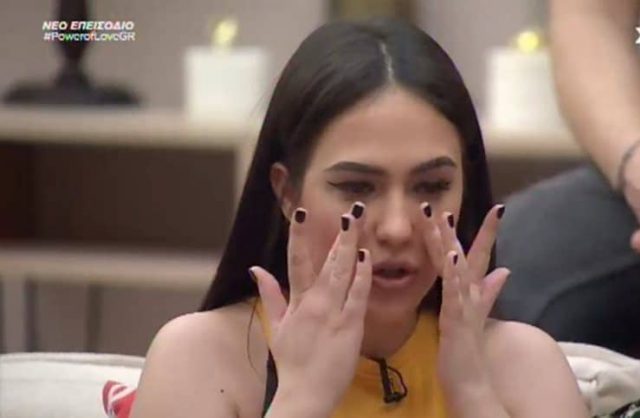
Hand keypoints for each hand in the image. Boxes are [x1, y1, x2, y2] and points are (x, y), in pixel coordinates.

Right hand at [251, 204, 371, 415]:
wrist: (305, 394)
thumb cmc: (293, 362)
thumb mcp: (278, 326)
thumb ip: (271, 295)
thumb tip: (256, 269)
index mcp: (296, 302)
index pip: (295, 261)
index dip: (298, 236)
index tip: (301, 212)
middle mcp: (313, 304)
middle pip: (325, 262)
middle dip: (338, 235)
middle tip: (349, 210)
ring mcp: (332, 314)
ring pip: (342, 274)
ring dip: (350, 246)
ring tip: (357, 223)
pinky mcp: (350, 327)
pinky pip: (357, 296)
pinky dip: (361, 276)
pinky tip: (365, 257)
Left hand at [419, 203, 508, 407]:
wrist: (470, 379)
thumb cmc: (467, 347)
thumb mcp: (478, 314)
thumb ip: (490, 291)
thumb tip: (506, 270)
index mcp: (470, 290)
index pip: (478, 255)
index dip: (486, 231)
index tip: (496, 207)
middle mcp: (470, 293)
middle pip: (462, 255)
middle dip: (453, 230)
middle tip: (444, 204)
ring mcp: (464, 305)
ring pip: (457, 269)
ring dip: (450, 243)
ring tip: (444, 219)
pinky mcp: (456, 318)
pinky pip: (454, 293)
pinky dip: (453, 274)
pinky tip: (451, 257)